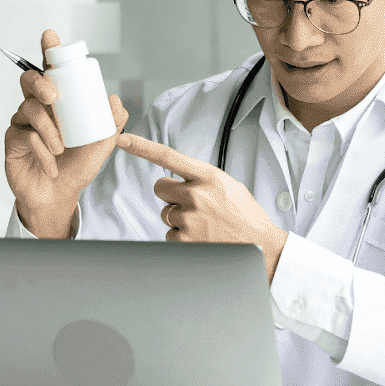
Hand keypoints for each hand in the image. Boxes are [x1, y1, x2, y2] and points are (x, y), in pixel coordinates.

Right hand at [4, 29, 129, 237]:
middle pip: (30, 81)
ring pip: (29, 109)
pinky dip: (41, 150)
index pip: (52, 70)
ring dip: (48, 128)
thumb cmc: (77, 165)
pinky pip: (24, 135)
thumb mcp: (102, 144)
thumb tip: (114, 99)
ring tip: (61, 148)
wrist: (59, 195)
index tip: (50, 36)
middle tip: (53, 97)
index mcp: (60, 101)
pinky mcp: (12, 139)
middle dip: (40, 83)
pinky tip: (51, 163)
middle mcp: (38, 106)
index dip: (49, 50)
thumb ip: (113, 122)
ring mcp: (23, 121)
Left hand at [115, 133, 288, 280]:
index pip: (168, 157)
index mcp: (209, 177)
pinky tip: (203, 237)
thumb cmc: (245, 216)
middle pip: (160, 188)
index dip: (142, 147)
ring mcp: (189, 219)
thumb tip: (178, 180)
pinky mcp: (184, 240)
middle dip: (171, 195)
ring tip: (205, 224)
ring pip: (166, 213)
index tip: (123, 139)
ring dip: (179, 218)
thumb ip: (202, 179)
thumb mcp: (228, 186)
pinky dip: (182, 237)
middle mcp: (196, 195)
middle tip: (192, 204)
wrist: (261, 246)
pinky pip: (170, 234)